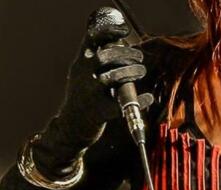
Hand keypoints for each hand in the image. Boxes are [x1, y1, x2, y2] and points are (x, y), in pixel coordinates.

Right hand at [58, 7, 152, 145]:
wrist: (72, 127)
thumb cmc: (84, 99)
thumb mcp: (84, 76)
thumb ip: (98, 63)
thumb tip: (124, 50)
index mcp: (80, 65)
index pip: (91, 40)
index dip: (108, 32)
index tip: (124, 30)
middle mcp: (83, 76)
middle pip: (104, 57)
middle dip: (126, 54)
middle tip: (140, 57)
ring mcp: (90, 94)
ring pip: (112, 77)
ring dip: (132, 72)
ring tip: (142, 70)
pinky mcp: (101, 112)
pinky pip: (123, 104)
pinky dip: (139, 101)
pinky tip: (149, 97)